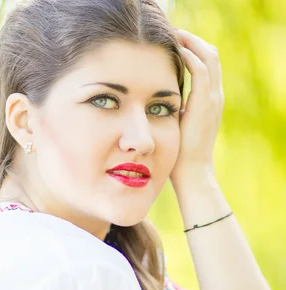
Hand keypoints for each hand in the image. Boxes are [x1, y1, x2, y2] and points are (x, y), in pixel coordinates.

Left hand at [170, 29, 224, 188]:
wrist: (191, 172)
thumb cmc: (179, 156)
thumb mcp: (177, 126)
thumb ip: (174, 110)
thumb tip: (158, 101)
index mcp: (210, 101)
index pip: (206, 64)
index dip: (192, 49)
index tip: (172, 43)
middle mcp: (215, 96)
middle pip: (211, 54)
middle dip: (192, 40)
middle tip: (172, 33)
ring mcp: (213, 98)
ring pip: (209, 56)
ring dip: (191, 42)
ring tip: (173, 34)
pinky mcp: (205, 102)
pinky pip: (202, 69)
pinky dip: (190, 55)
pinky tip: (175, 49)